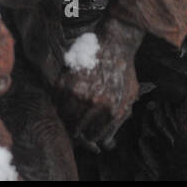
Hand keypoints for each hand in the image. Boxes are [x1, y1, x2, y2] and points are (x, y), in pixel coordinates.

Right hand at [54, 16, 144, 150]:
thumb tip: (106, 142)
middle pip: (78, 130)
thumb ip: (119, 121)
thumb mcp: (129, 98)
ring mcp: (79, 94)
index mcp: (112, 111)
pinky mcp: (66, 82)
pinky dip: (58, 102)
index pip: (96, 138)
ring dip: (66, 117)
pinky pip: (56, 101)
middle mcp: (95, 105)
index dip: (91, 138)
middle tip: (75, 125)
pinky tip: (63, 98)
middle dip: (77, 130)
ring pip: (65, 118)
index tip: (87, 134)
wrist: (115, 44)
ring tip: (68, 113)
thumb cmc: (124, 71)